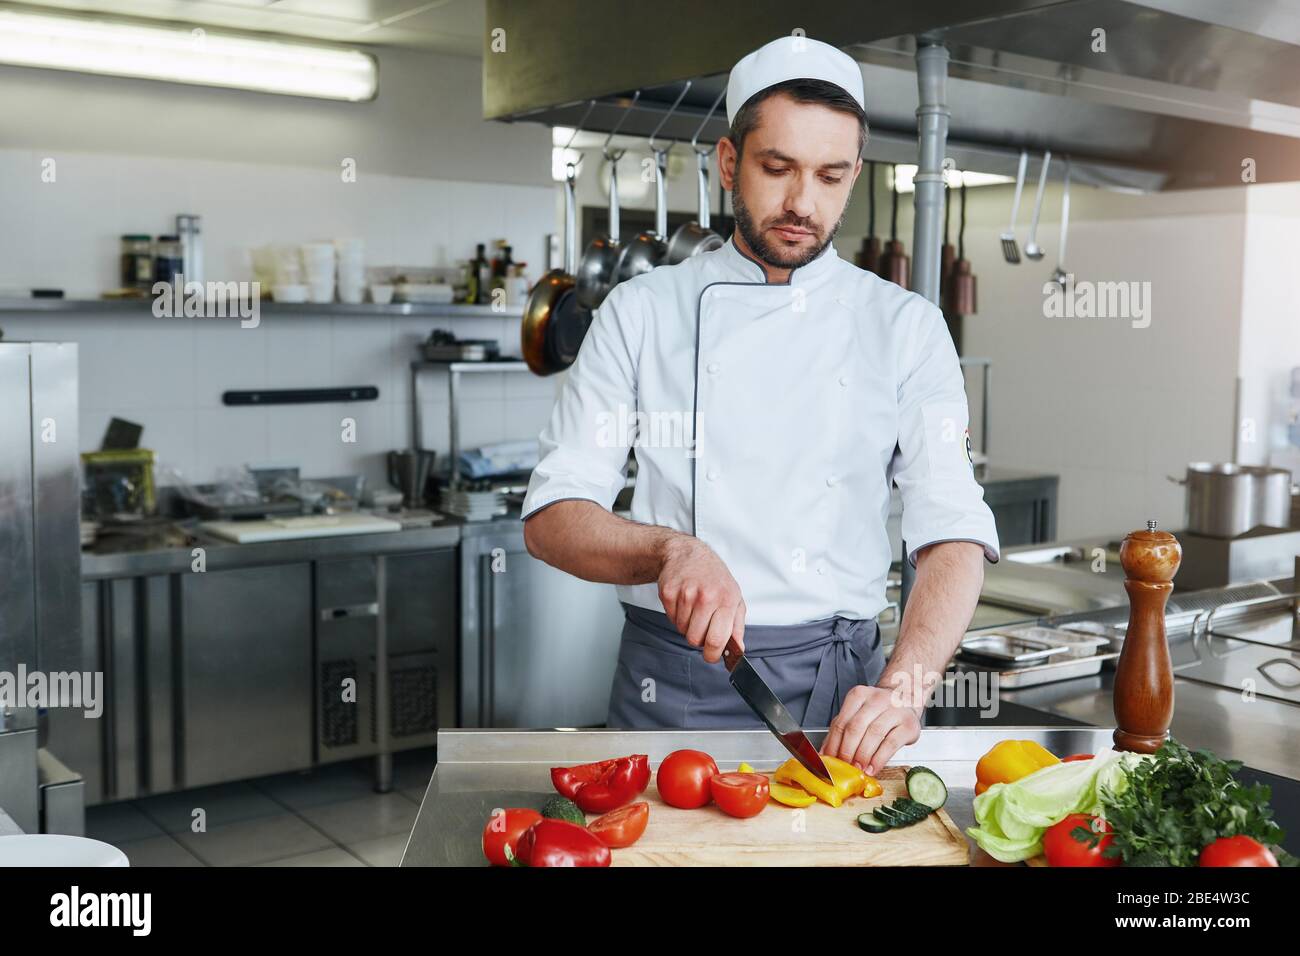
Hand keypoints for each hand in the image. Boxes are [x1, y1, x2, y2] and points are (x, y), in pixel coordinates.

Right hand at [657, 535, 745, 663]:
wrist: (687, 554)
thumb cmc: (714, 577)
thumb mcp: (734, 597)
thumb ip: (737, 626)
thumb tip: (738, 649)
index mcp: (726, 600)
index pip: (717, 639)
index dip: (712, 654)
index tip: (711, 656)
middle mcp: (706, 597)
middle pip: (695, 639)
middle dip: (698, 638)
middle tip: (702, 625)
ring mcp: (685, 594)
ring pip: (682, 630)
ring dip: (687, 624)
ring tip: (693, 608)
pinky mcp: (668, 592)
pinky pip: (671, 619)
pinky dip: (677, 615)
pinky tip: (683, 601)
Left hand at [821, 685, 922, 775]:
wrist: (906, 697)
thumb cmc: (879, 710)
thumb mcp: (858, 713)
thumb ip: (842, 730)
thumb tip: (825, 753)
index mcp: (859, 695)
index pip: (841, 722)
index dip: (833, 744)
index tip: (830, 760)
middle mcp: (877, 699)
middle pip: (856, 727)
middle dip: (847, 750)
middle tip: (844, 765)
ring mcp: (895, 710)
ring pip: (874, 734)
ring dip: (862, 755)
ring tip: (858, 769)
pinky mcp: (909, 724)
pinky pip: (890, 744)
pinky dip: (879, 759)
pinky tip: (872, 768)